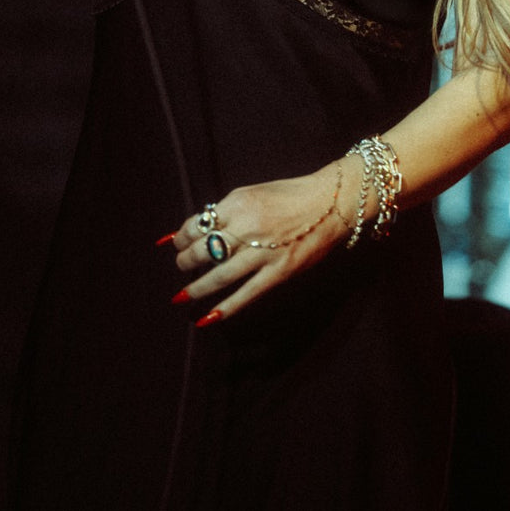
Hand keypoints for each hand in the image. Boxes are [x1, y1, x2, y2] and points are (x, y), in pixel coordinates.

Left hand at [163, 161, 355, 325]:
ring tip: (185, 294)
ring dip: (197, 287)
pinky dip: (225, 309)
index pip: (197, 225)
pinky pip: (246, 295)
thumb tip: (197, 226)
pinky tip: (207, 318)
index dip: (182, 237)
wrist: (331, 202)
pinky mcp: (278, 272)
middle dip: (185, 262)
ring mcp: (263, 252)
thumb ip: (226, 210)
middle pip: (203, 251)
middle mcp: (246, 227)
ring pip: (218, 276)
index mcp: (237, 202)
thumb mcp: (253, 192)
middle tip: (181, 266)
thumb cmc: (291, 195)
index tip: (178, 243)